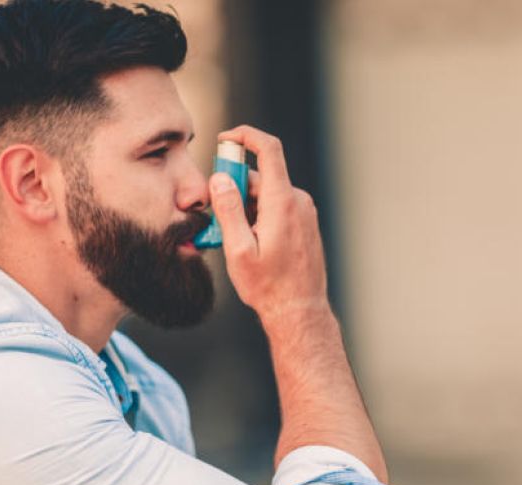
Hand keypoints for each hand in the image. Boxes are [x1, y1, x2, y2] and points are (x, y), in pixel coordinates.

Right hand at [208, 125, 328, 320]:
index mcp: (282, 203)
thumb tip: (219, 178)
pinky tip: (251, 242)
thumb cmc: (268, 286)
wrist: (300, 311)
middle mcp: (298, 202)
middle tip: (216, 215)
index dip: (245, 136)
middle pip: (261, 177)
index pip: (268, 150)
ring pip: (267, 194)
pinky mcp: (306, 224)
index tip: (225, 139)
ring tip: (234, 239)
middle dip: (234, 187)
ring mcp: (305, 213)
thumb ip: (228, 210)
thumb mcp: (238, 250)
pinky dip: (259, 215)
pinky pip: (278, 207)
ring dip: (246, 206)